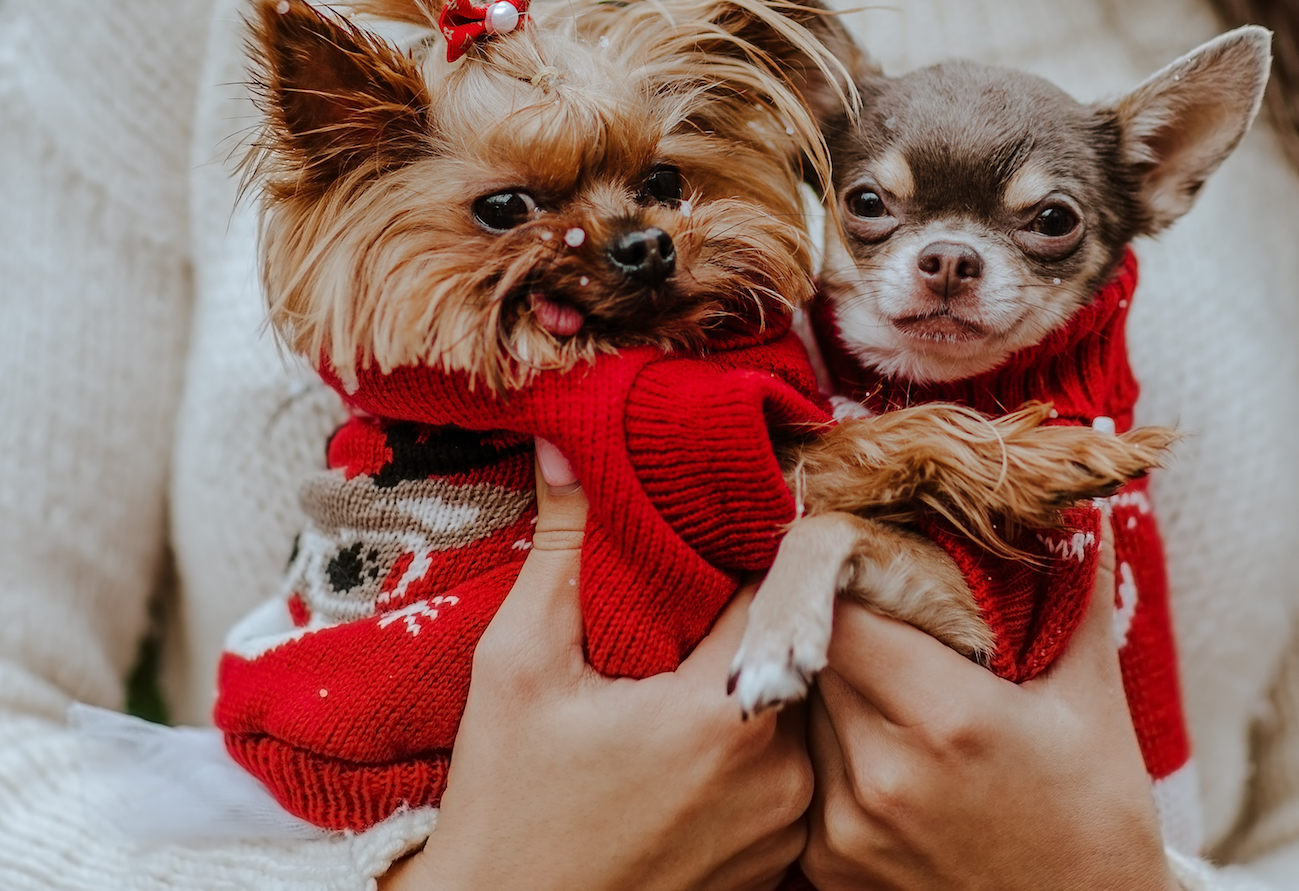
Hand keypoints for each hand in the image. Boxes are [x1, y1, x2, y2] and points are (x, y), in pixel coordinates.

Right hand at [381, 443, 811, 890]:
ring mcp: (787, 826)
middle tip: (688, 613)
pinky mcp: (780, 868)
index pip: (771, 591)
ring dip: (751, 693)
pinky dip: (753, 759)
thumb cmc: (506, 805)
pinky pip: (788, 780)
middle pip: (785, 654)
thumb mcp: (516, 667)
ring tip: (683, 685)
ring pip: (792, 716)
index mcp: (725, 711)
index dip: (740, 555)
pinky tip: (691, 758)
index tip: (711, 538)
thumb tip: (566, 448)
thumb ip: (558, 551)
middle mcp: (780, 770)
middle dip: (740, 627)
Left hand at [802, 521, 1176, 890]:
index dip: (848, 580)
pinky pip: (806, 777)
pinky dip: (832, 756)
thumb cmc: (1098, 818)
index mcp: (946, 717)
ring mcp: (848, 828)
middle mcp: (882, 774)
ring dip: (834, 693)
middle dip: (844, 632)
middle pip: (817, 659)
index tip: (872, 565)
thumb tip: (1087, 508)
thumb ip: (1075, 594)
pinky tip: (884, 754)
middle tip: (882, 619)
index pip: (842, 613)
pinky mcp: (829, 868)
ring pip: (805, 716)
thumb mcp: (1093, 702)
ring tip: (889, 689)